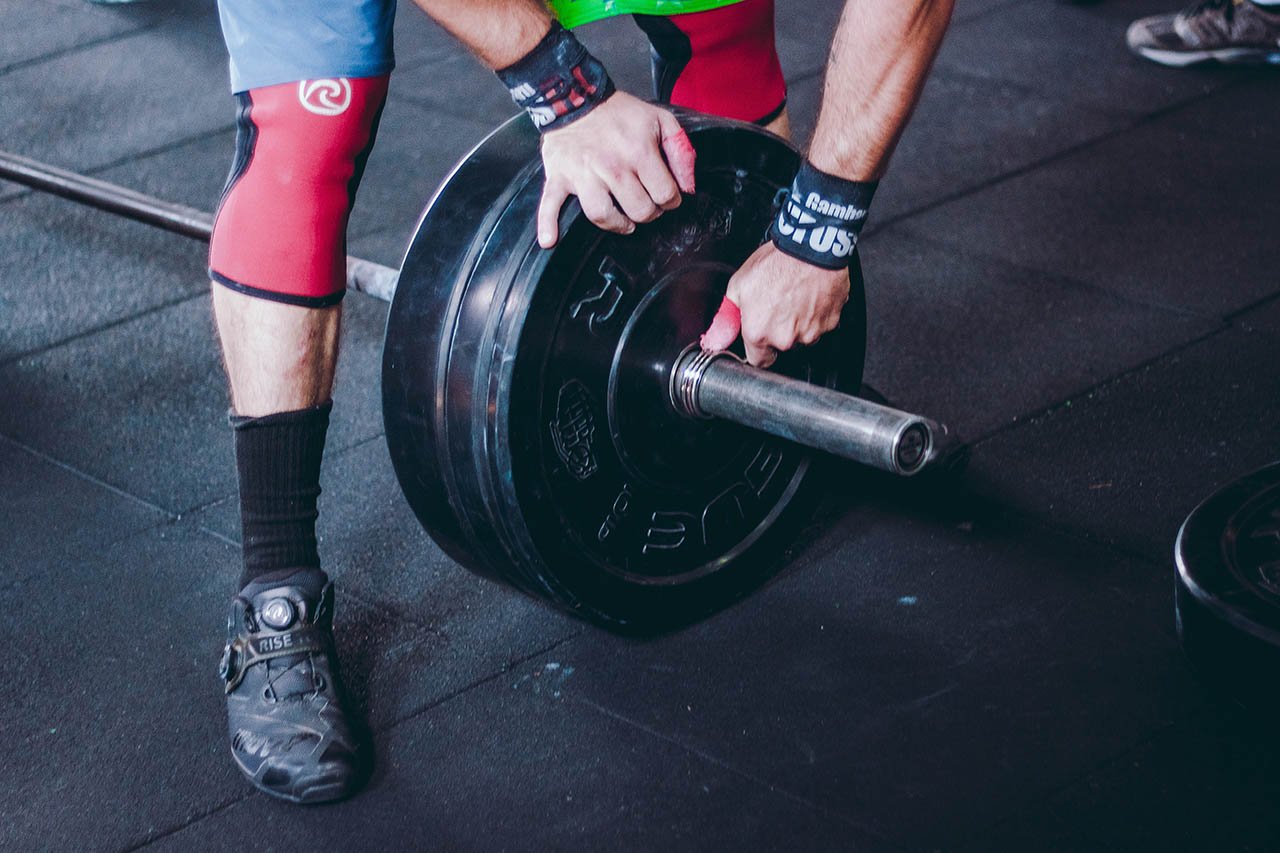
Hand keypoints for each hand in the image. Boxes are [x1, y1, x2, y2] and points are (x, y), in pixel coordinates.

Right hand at [537, 92, 696, 247]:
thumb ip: (681, 151)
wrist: (576, 96)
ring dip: (617, 225)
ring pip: (602, 215)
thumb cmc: (618, 112)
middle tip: (646, 206)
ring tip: (624, 222)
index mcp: (639, 152)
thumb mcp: (660, 120)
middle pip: (639, 210)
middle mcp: (611, 166)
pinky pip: (550, 205)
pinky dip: (547, 224)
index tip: (665, 196)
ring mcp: (583, 174)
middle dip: (648, 212)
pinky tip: (550, 240)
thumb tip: (688, 186)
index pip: (665, 195)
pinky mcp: (559, 176)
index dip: (670, 200)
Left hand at [701, 243, 848, 367]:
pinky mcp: (830, 322)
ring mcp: (810, 332)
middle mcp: (785, 338)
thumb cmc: (776, 263)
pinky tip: (809, 297)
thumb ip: (728, 317)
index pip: (758, 360)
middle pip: (781, 346)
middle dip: (779, 331)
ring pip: (803, 337)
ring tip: (794, 298)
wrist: (810, 248)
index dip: (759, 348)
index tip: (761, 338)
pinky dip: (816, 315)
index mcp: (759, 332)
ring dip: (799, 323)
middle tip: (778, 305)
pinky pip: (821, 325)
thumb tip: (717, 337)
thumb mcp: (738, 285)